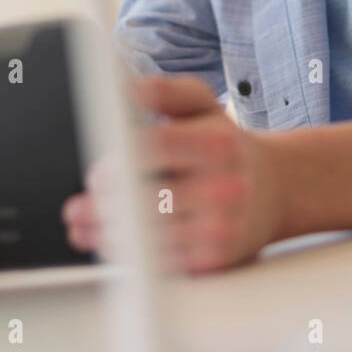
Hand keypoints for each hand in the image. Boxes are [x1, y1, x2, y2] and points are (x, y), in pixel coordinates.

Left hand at [61, 74, 285, 272]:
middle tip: (78, 206)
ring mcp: (223, 227)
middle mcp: (225, 186)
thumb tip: (121, 87)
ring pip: (150, 237)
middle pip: (147, 200)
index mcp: (217, 143)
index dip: (117, 164)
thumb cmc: (226, 145)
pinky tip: (111, 242)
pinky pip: (162, 263)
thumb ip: (161, 90)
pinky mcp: (217, 260)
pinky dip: (129, 256)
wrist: (273, 190)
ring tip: (82, 225)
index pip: (155, 150)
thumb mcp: (201, 104)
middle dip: (103, 206)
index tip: (96, 176)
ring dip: (106, 234)